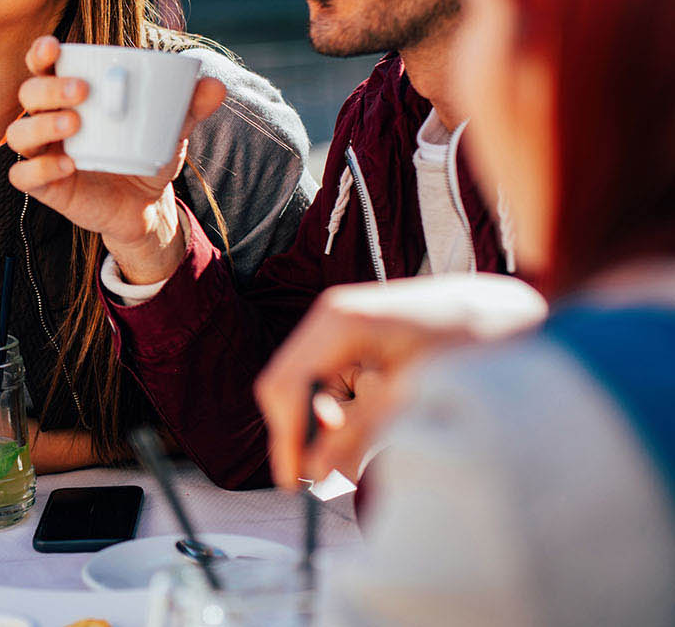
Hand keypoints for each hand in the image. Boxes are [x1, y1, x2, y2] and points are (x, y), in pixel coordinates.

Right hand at [4, 36, 225, 284]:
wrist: (145, 205)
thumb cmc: (145, 152)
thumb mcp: (170, 128)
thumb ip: (189, 107)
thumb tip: (215, 84)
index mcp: (70, 95)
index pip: (43, 66)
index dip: (41, 53)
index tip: (55, 47)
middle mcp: (48, 119)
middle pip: (28, 93)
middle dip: (48, 88)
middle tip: (82, 91)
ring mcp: (43, 153)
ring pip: (18, 132)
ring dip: (41, 124)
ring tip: (74, 125)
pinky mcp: (44, 186)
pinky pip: (23, 175)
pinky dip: (40, 169)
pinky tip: (68, 166)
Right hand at [254, 274, 546, 487]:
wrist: (507, 309)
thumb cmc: (470, 343)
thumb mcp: (418, 393)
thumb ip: (364, 432)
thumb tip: (318, 474)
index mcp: (339, 321)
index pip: (287, 385)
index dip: (286, 438)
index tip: (296, 485)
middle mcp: (329, 319)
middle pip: (287, 387)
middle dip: (305, 435)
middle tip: (332, 479)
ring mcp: (338, 328)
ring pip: (307, 391)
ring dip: (331, 425)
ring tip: (377, 438)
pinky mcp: (352, 342)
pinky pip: (329, 386)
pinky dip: (346, 413)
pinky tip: (382, 416)